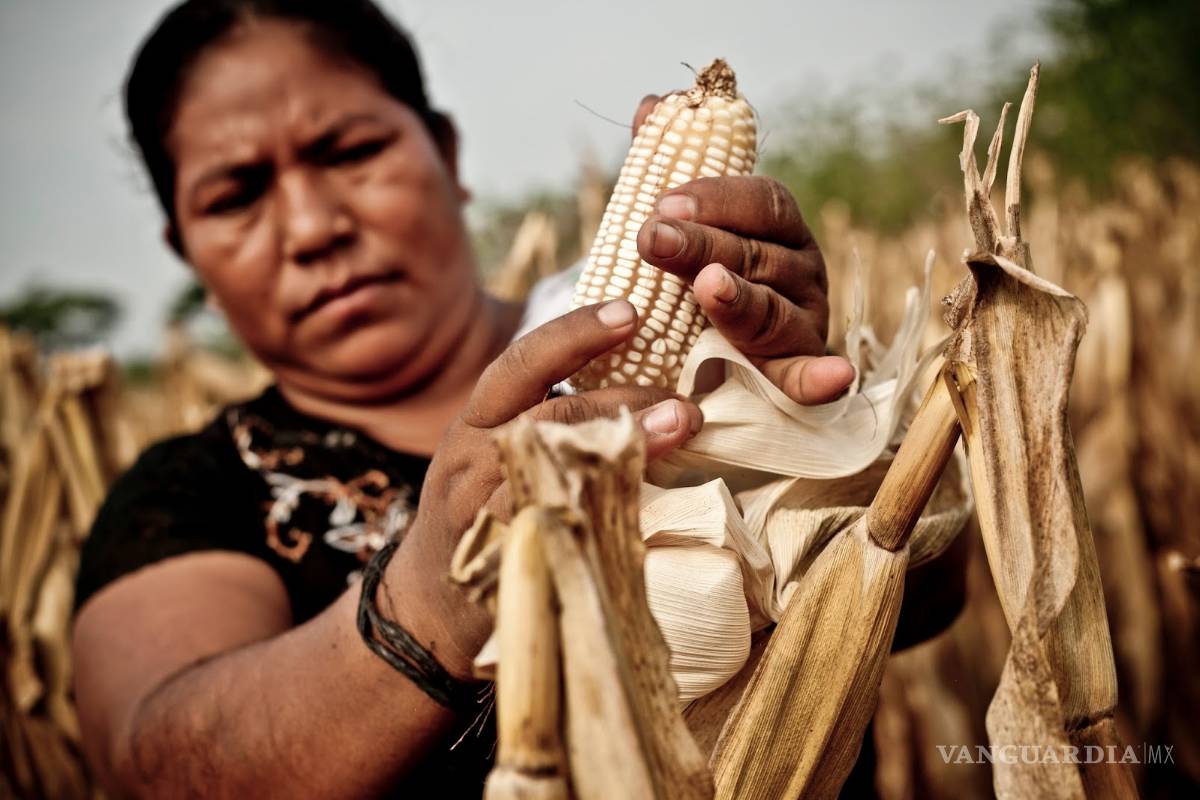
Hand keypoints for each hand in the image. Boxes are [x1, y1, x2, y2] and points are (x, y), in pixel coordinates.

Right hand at [387, 300, 703, 678]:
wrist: (424, 604)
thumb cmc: (475, 511)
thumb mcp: (491, 452)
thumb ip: (544, 417)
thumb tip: (639, 385)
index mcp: (474, 421)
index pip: (521, 363)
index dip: (576, 333)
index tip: (632, 312)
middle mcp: (471, 459)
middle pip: (546, 415)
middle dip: (620, 400)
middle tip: (682, 402)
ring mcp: (481, 514)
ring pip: (554, 472)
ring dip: (626, 451)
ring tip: (679, 432)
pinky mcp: (500, 563)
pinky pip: (555, 533)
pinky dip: (604, 514)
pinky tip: (650, 506)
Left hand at [631, 95, 853, 404]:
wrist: (701, 350)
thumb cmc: (695, 273)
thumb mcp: (678, 222)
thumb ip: (665, 165)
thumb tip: (652, 104)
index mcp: (778, 226)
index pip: (762, 201)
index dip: (717, 198)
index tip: (664, 202)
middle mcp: (801, 269)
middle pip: (757, 252)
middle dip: (702, 244)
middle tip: (652, 238)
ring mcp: (804, 320)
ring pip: (774, 310)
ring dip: (742, 299)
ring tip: (709, 288)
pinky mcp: (799, 371)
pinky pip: (809, 377)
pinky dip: (821, 378)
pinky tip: (834, 377)